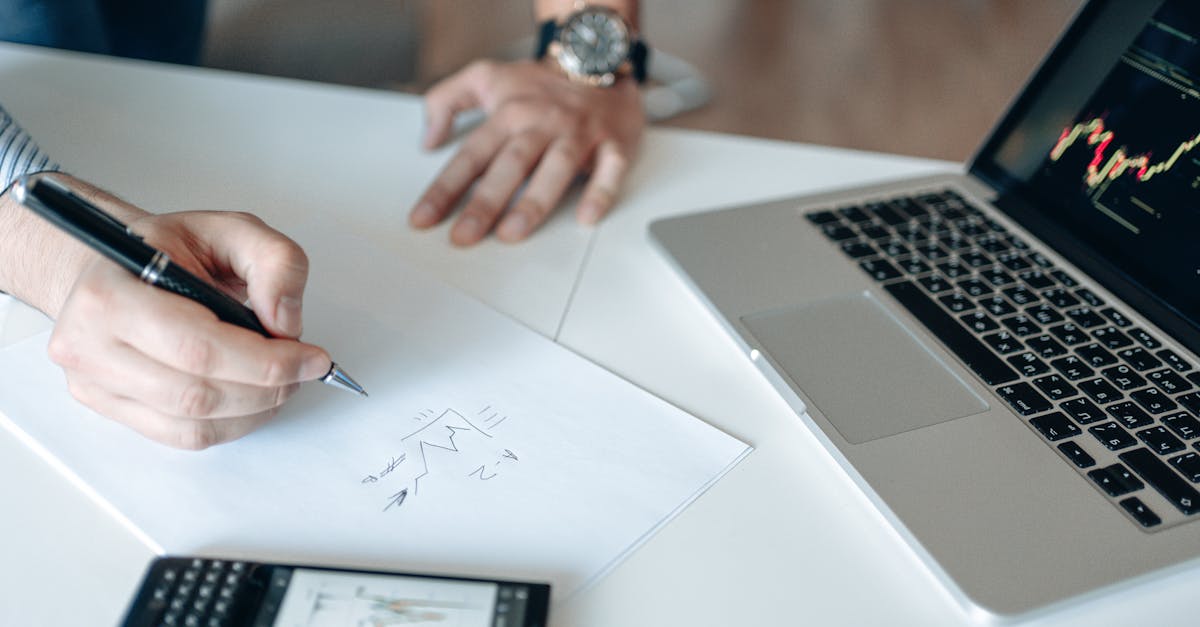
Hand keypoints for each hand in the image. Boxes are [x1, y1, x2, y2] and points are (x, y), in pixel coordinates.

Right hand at [41, 203, 330, 449]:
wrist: (113, 265)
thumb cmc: (168, 248)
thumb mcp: (230, 229)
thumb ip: (274, 261)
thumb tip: (286, 321)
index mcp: (110, 294)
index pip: (198, 348)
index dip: (265, 362)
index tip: (311, 358)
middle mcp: (90, 344)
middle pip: (196, 393)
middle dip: (266, 388)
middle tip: (303, 371)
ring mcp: (95, 383)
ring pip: (192, 424)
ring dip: (253, 410)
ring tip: (280, 383)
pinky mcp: (109, 407)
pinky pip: (181, 436)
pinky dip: (230, 424)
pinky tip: (252, 399)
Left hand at [410, 59, 644, 245]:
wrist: (598, 60)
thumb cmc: (541, 83)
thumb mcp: (485, 77)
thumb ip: (445, 100)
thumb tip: (428, 139)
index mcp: (509, 113)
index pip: (470, 156)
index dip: (445, 189)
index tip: (424, 218)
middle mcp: (542, 123)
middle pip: (509, 165)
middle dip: (484, 203)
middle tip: (464, 236)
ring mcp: (579, 134)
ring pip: (555, 168)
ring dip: (533, 202)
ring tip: (512, 233)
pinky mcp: (613, 143)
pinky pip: (609, 169)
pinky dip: (600, 192)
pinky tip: (586, 217)